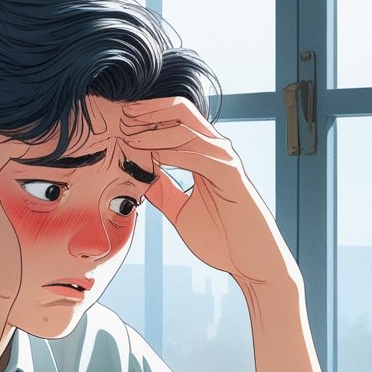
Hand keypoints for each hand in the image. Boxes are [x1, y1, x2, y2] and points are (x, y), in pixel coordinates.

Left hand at [120, 98, 298, 286]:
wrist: (249, 261)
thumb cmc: (222, 238)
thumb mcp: (180, 211)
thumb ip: (163, 193)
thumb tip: (140, 181)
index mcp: (205, 156)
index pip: (176, 120)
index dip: (148, 116)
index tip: (122, 122)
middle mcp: (216, 151)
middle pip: (182, 112)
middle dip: (150, 111)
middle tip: (124, 117)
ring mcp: (225, 161)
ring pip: (187, 130)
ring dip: (155, 131)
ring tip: (131, 136)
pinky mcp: (230, 176)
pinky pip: (198, 156)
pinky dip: (173, 153)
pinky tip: (153, 156)